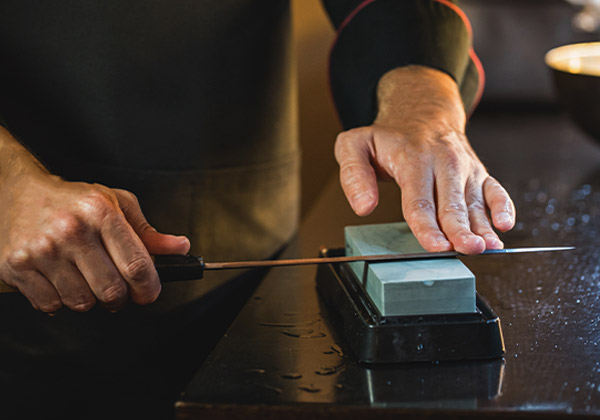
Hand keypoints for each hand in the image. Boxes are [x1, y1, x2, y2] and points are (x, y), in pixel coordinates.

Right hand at [0, 133, 189, 312]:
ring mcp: (42, 250)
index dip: (149, 288)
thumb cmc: (74, 200)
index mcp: (101, 213)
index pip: (136, 266)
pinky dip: (59, 300)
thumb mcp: (117, 204)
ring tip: (84, 277)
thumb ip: (149, 232)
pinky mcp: (16, 266)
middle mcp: (71, 230)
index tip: (149, 293)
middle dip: (120, 297)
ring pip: (81, 302)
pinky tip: (59, 279)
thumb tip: (180, 248)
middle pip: (111, 291)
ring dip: (89, 298)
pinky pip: (50, 305)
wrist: (19, 190)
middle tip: (116, 289)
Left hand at [334, 66, 514, 254]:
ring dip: (482, 226)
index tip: (435, 245)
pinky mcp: (479, 174)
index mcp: (414, 158)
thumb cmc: (388, 136)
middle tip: (466, 249)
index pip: (419, 199)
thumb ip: (353, 175)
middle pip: (452, 204)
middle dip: (459, 229)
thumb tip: (363, 207)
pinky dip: (503, 207)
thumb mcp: (355, 145)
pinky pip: (496, 191)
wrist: (423, 113)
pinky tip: (504, 225)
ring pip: (475, 203)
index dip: (427, 225)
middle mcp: (444, 162)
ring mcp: (465, 168)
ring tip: (486, 247)